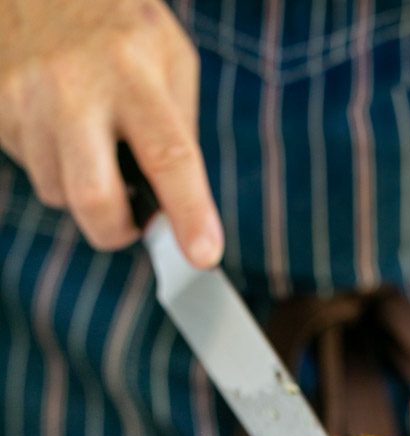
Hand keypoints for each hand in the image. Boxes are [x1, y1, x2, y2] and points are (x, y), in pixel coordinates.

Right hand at [0, 0, 221, 265]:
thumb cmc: (115, 25)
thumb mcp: (167, 57)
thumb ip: (178, 130)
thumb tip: (182, 208)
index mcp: (131, 69)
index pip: (168, 156)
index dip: (188, 212)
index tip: (202, 255)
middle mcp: (74, 86)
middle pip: (94, 199)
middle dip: (117, 230)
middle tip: (131, 223)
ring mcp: (25, 98)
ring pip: (58, 193)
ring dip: (82, 189)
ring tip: (89, 140)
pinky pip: (33, 170)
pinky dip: (54, 164)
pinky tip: (58, 124)